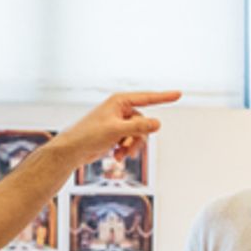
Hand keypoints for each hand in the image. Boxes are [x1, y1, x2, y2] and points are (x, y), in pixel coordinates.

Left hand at [53, 90, 180, 168]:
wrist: (72, 151)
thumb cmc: (88, 135)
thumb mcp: (116, 130)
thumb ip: (138, 127)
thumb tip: (157, 123)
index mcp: (119, 101)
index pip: (147, 98)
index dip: (164, 97)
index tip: (179, 94)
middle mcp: (120, 109)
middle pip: (143, 122)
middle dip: (138, 138)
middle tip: (129, 149)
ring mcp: (118, 122)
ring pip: (138, 134)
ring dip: (132, 146)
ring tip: (121, 155)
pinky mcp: (114, 134)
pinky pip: (130, 141)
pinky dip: (126, 149)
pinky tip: (116, 157)